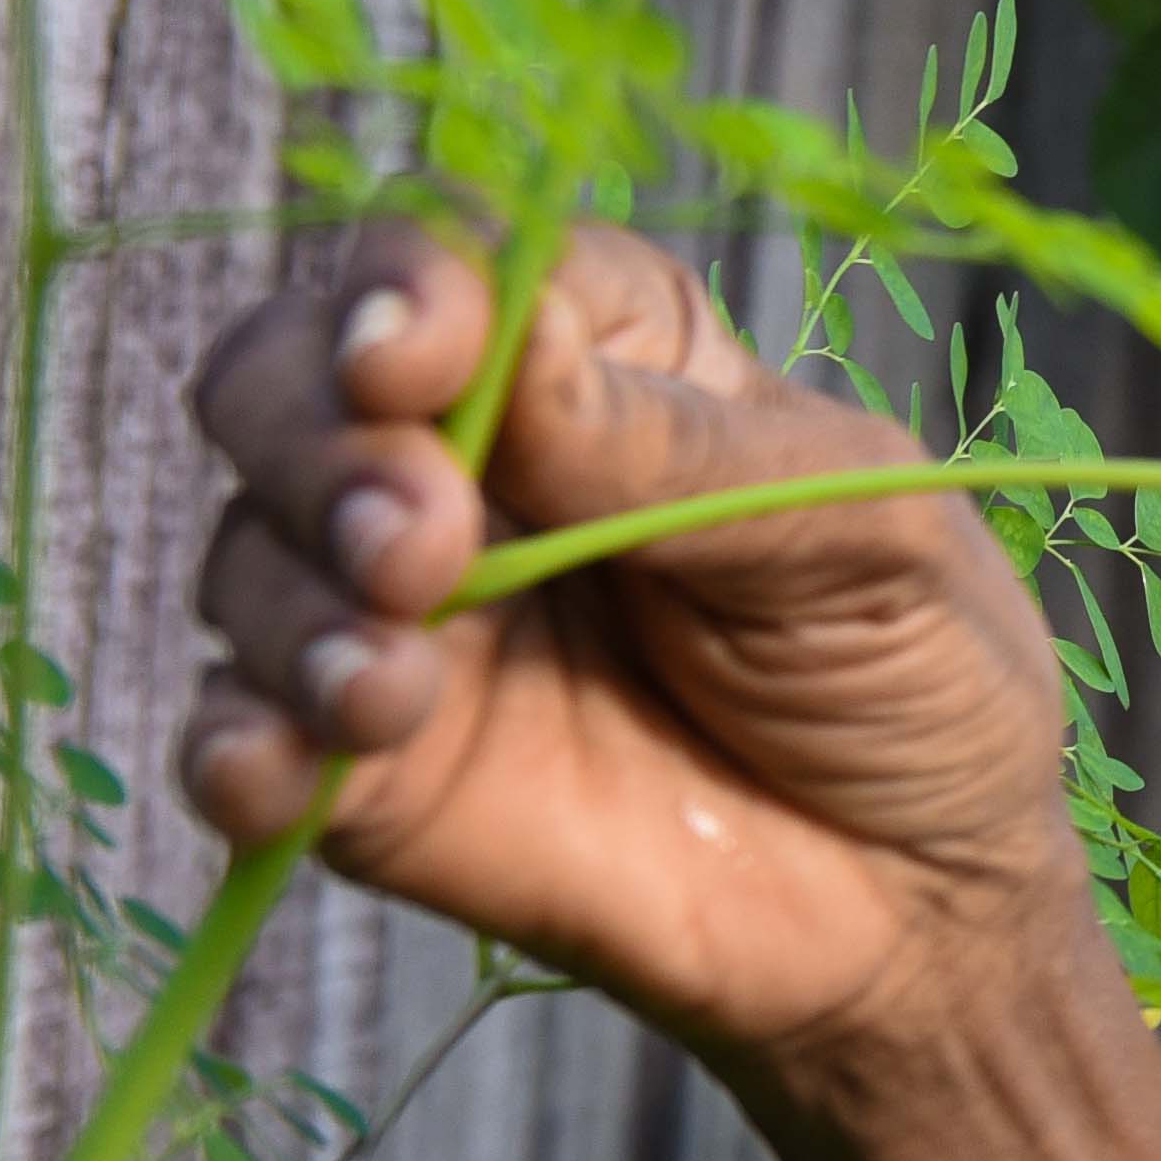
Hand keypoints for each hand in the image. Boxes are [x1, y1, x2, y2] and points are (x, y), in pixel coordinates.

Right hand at [182, 223, 1094, 1100]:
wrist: (922, 898)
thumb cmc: (913, 667)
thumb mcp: (857, 532)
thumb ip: (676, 453)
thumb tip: (515, 352)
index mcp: (605, 354)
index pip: (451, 261)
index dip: (404, 286)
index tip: (412, 354)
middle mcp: (475, 463)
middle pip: (288, 382)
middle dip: (317, 444)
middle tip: (418, 538)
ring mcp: (408, 616)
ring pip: (250, 557)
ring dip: (297, 606)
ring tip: (398, 680)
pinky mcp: (371, 770)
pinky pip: (237, 741)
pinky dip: (238, 745)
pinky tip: (290, 769)